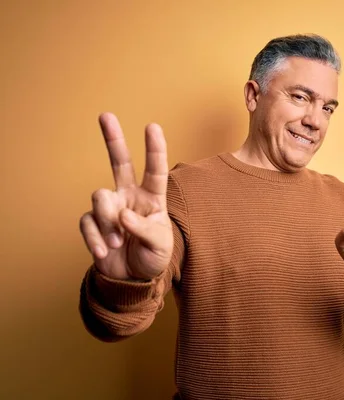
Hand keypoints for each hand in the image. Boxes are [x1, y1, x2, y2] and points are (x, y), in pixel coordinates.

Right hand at [79, 113, 172, 280]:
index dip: (154, 149)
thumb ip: (145, 229)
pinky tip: (104, 252)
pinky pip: (88, 223)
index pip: (155, 170)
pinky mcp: (93, 223)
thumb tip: (123, 215)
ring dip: (107, 222)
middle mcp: (129, 196)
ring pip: (100, 197)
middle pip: (120, 163)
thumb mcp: (159, 245)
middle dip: (113, 139)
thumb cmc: (153, 256)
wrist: (133, 278)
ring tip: (118, 243)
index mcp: (152, 198)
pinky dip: (95, 239)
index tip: (152, 126)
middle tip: (105, 115)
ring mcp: (110, 208)